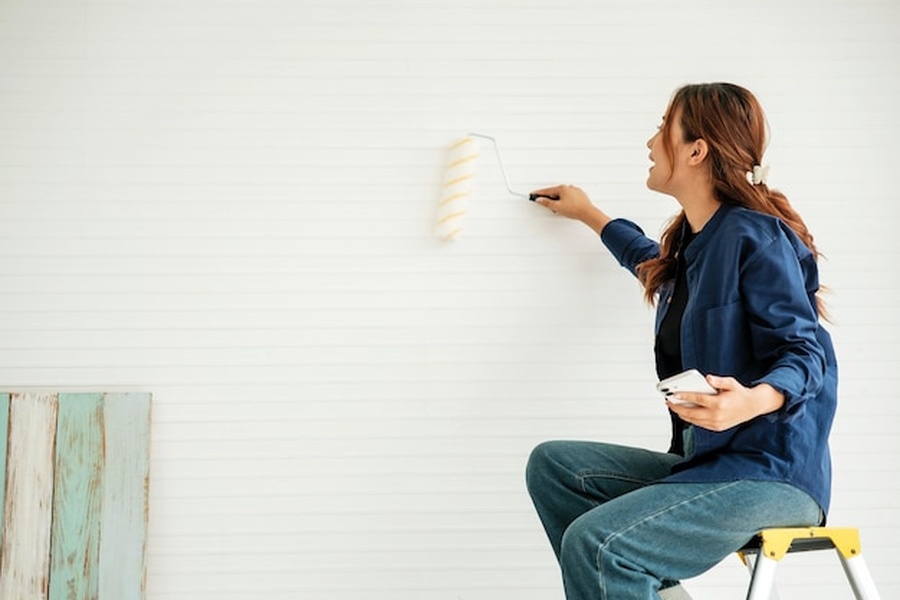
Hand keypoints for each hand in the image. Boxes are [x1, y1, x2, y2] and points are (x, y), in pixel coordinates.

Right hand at [531, 184, 611, 234]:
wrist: (587, 213)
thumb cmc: (574, 209)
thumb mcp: (557, 207)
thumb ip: (547, 203)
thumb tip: (540, 200)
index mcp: (562, 188)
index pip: (547, 190)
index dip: (539, 193)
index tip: (534, 194)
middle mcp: (569, 187)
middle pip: (555, 192)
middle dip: (551, 199)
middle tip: (549, 206)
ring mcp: (575, 191)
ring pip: (563, 194)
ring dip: (559, 201)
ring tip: (561, 209)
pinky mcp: (580, 195)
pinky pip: (570, 196)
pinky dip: (566, 201)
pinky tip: (567, 207)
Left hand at [665, 375, 784, 431]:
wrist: (753, 406)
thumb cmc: (740, 393)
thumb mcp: (731, 383)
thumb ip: (718, 381)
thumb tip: (707, 378)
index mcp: (719, 404)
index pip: (697, 400)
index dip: (684, 397)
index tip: (674, 394)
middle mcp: (717, 415)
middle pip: (691, 413)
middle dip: (678, 408)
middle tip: (668, 402)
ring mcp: (717, 423)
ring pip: (694, 420)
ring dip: (682, 414)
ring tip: (674, 407)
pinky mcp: (717, 427)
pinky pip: (700, 424)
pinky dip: (691, 419)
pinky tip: (685, 413)